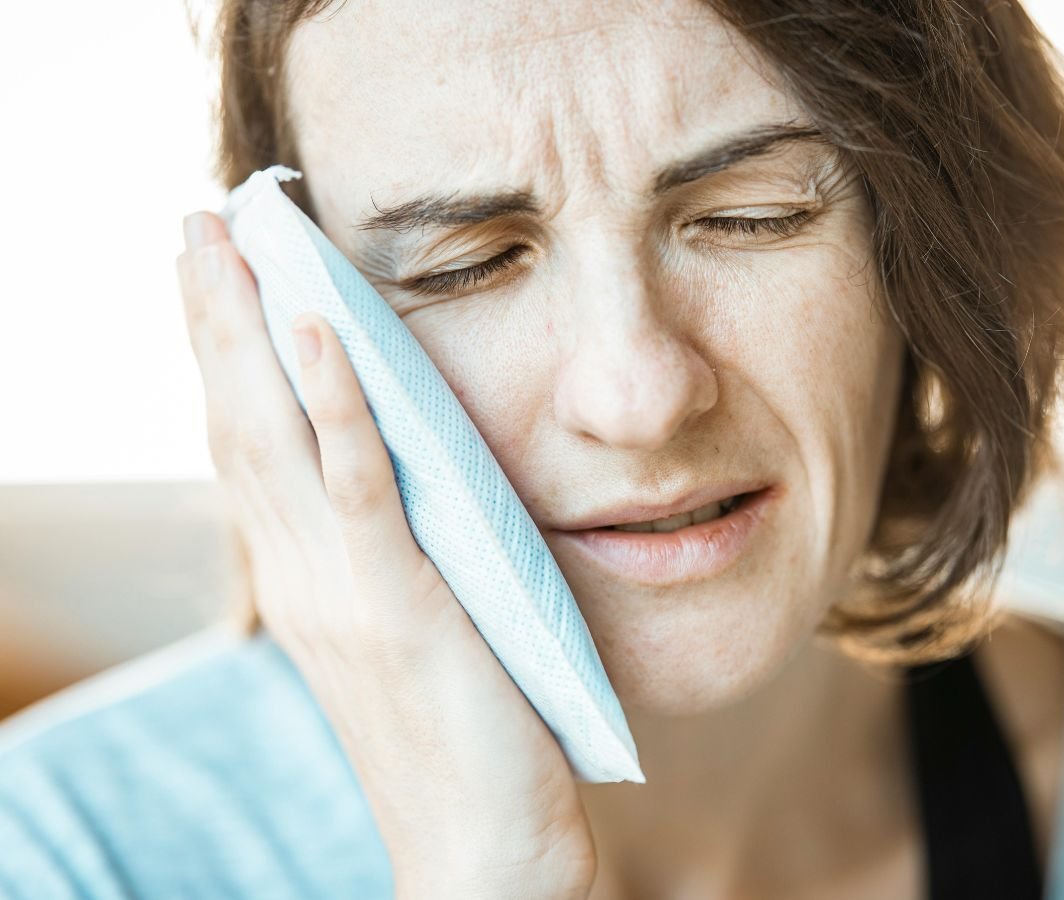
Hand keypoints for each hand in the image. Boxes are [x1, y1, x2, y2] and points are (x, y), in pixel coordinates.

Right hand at [174, 211, 596, 899]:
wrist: (482, 856)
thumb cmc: (463, 741)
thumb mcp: (415, 633)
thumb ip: (393, 559)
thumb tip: (405, 485)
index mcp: (308, 583)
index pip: (249, 449)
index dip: (227, 358)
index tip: (218, 276)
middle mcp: (304, 580)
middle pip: (238, 424)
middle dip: (214, 318)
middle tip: (196, 223)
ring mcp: (341, 592)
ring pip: (276, 436)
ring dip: (248, 332)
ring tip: (227, 243)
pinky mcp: (400, 606)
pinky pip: (358, 486)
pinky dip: (331, 404)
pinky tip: (315, 329)